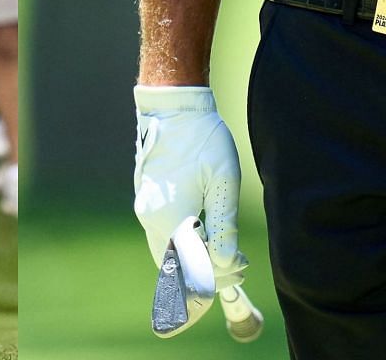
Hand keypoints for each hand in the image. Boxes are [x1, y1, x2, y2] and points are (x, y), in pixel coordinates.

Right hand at [133, 85, 247, 293]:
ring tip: (223, 259)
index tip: (240, 268)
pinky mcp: (146, 202)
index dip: (216, 277)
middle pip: (174, 268)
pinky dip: (181, 248)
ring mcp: (145, 211)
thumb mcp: (223, 181)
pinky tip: (204, 241)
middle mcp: (151, 218)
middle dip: (205, 277)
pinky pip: (161, 238)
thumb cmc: (203, 140)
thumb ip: (224, 226)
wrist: (173, 109)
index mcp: (171, 215)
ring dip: (192, 264)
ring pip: (165, 255)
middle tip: (236, 270)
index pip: (191, 267)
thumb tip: (224, 263)